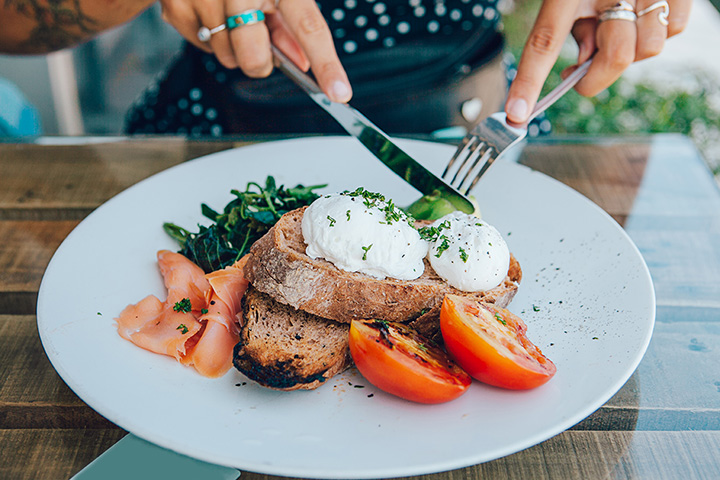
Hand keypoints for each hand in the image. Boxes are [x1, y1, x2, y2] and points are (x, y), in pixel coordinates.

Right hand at [159, 0, 352, 102]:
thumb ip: (290, 25)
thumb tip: (303, 64)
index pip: (309, 27)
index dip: (326, 64)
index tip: (339, 92)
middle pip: (255, 58)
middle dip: (258, 62)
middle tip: (256, 42)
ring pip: (227, 57)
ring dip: (232, 46)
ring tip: (228, 13)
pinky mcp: (176, 6)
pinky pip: (202, 47)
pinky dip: (208, 37)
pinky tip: (208, 11)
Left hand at [505, 0, 690, 123]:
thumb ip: (575, 29)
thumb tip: (585, 65)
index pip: (545, 42)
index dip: (529, 82)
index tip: (516, 114)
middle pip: (614, 57)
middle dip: (597, 76)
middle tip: (579, 71)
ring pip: (648, 48)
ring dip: (631, 51)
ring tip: (618, 26)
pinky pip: (675, 29)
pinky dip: (659, 31)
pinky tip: (644, 15)